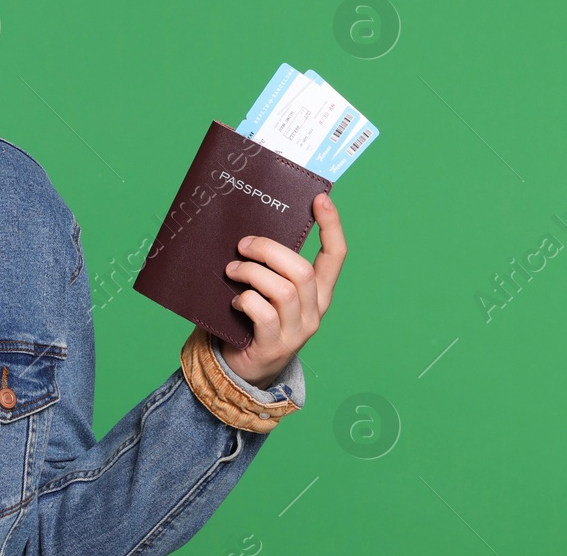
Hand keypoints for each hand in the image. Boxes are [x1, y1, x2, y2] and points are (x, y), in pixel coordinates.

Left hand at [220, 193, 346, 387]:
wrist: (245, 368)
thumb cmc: (253, 319)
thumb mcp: (269, 291)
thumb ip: (270, 269)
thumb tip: (247, 233)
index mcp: (318, 293)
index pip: (336, 256)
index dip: (331, 226)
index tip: (320, 199)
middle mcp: (314, 311)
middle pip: (302, 271)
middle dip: (269, 251)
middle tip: (242, 246)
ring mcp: (297, 331)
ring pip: (283, 290)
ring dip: (252, 274)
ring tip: (231, 271)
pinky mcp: (274, 346)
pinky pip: (263, 314)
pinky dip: (245, 301)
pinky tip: (235, 301)